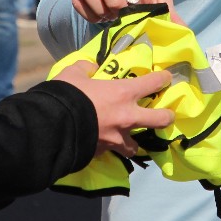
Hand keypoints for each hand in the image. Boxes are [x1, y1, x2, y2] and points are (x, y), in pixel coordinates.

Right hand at [51, 62, 173, 156]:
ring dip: (133, 142)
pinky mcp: (103, 152)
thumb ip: (85, 68)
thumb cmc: (67, 95)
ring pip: (135, 146)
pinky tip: (101, 146)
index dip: (163, 79)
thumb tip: (89, 68)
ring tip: (129, 140)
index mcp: (123, 93)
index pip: (153, 83)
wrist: (53, 126)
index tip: (167, 78)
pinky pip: (109, 152)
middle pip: (160, 120)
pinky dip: (107, 149)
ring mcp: (116, 138)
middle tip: (166, 116)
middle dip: (166, 117)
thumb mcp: (73, 74)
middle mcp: (127, 117)